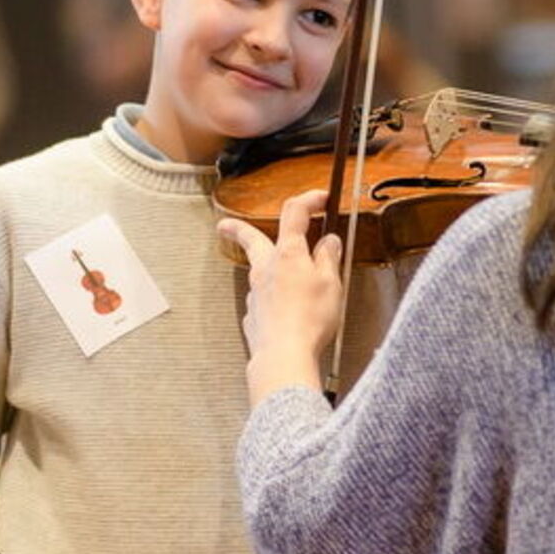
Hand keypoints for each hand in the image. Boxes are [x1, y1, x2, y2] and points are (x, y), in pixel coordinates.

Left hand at [216, 189, 343, 402]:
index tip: (320, 197)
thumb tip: (329, 242)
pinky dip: (271, 297)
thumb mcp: (331, 283)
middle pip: (251, 239)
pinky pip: (261, 299)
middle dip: (238, 228)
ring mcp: (256, 293)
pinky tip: (284, 308)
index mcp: (288, 254)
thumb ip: (329, 258)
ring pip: (257, 270)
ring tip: (279, 271)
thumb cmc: (309, 320)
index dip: (308, 199)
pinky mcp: (254, 316)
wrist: (283, 355)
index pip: (294, 213)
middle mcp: (265, 268)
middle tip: (223, 225)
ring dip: (264, 265)